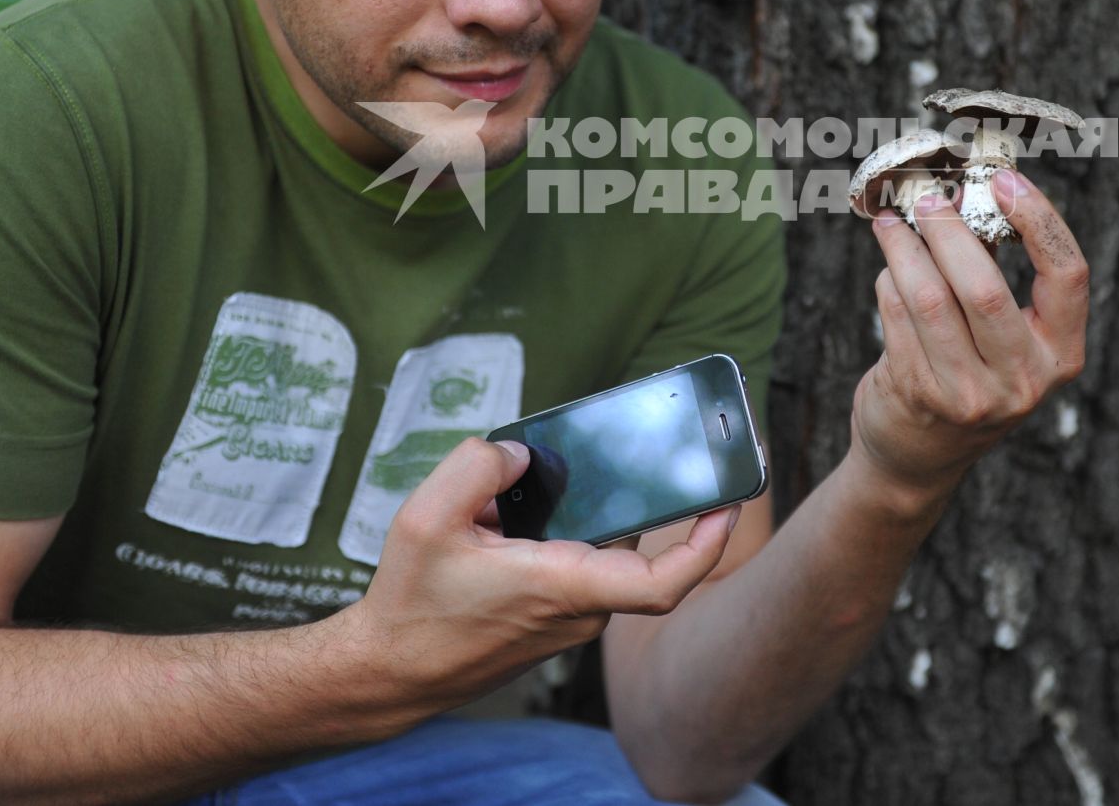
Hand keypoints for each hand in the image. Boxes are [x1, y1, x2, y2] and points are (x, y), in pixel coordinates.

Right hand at [340, 437, 739, 716]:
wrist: (390, 671)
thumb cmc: (412, 605)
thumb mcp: (426, 518)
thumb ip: (477, 468)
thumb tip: (522, 454)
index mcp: (563, 587)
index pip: (662, 582)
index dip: (706, 545)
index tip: (728, 503)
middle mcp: (578, 610)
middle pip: (635, 549)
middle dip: (642, 499)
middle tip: (660, 446)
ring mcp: (569, 620)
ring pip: (601, 555)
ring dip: (586, 515)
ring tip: (554, 472)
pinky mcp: (553, 621)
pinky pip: (579, 569)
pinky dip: (565, 534)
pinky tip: (525, 507)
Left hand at [853, 167, 1088, 500]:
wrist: (919, 457)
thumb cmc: (968, 375)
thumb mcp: (1003, 337)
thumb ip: (992, 270)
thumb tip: (964, 193)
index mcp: (1061, 355)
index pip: (1068, 275)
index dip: (1038, 219)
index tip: (1003, 179)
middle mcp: (1022, 380)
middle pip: (984, 287)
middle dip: (949, 230)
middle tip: (928, 197)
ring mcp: (967, 393)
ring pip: (928, 297)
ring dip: (904, 247)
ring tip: (892, 221)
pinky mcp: (916, 392)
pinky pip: (895, 313)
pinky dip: (888, 280)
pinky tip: (888, 267)